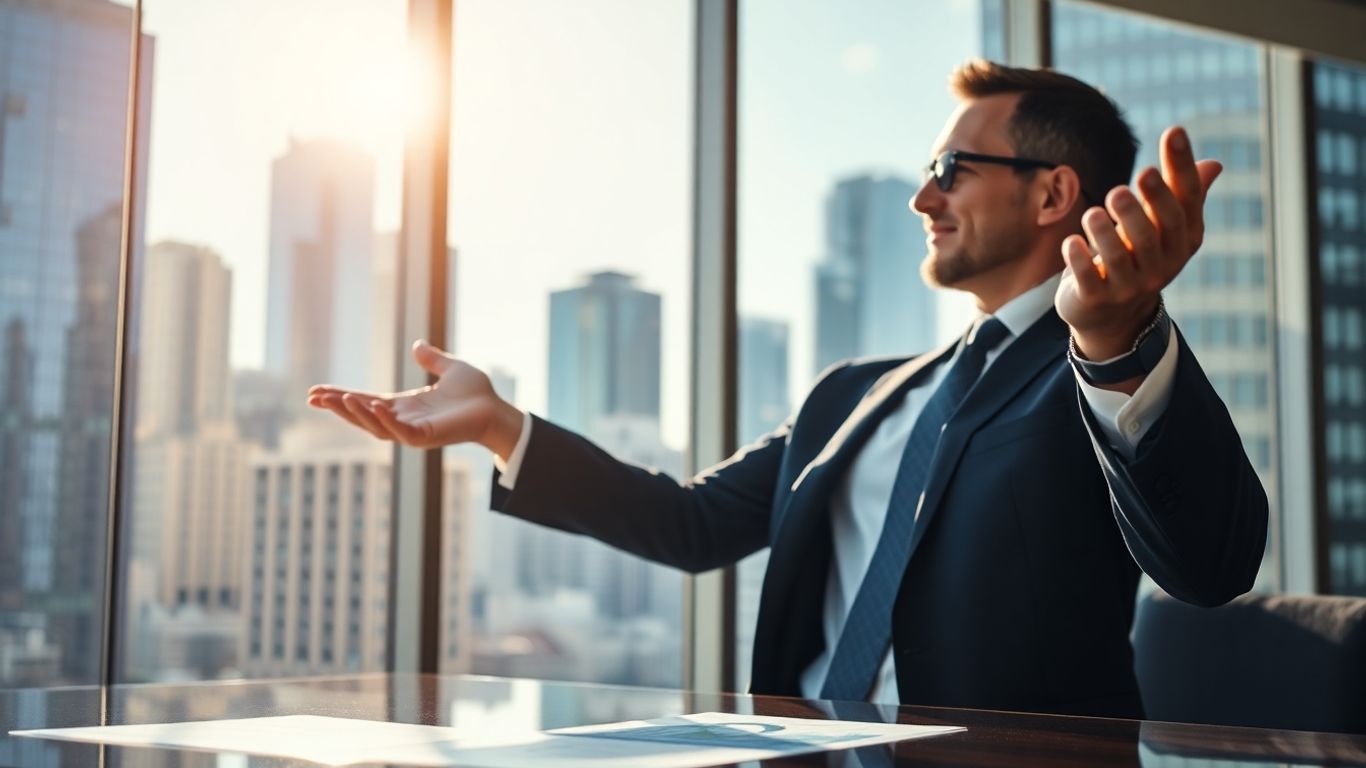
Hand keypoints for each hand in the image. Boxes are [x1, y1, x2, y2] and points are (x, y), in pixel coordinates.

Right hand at [306, 340, 523, 458]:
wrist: (497, 409)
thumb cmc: (476, 393)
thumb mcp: (450, 368)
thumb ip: (432, 359)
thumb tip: (418, 345)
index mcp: (404, 406)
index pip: (365, 401)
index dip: (341, 397)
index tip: (316, 391)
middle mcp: (404, 420)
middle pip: (362, 415)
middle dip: (338, 407)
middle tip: (313, 397)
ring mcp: (413, 431)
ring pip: (376, 425)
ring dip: (356, 413)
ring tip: (338, 398)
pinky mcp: (427, 437)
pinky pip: (400, 431)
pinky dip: (385, 420)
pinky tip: (374, 404)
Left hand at [1055, 126, 1222, 368]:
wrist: (1112, 315)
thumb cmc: (1139, 257)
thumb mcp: (1163, 230)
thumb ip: (1183, 197)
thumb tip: (1215, 164)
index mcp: (1183, 240)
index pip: (1187, 200)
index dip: (1181, 166)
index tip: (1174, 130)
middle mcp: (1162, 265)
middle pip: (1156, 232)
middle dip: (1148, 204)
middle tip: (1135, 177)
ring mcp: (1129, 285)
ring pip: (1119, 256)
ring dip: (1105, 231)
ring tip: (1093, 212)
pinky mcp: (1097, 299)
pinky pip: (1089, 279)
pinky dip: (1080, 259)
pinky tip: (1072, 242)